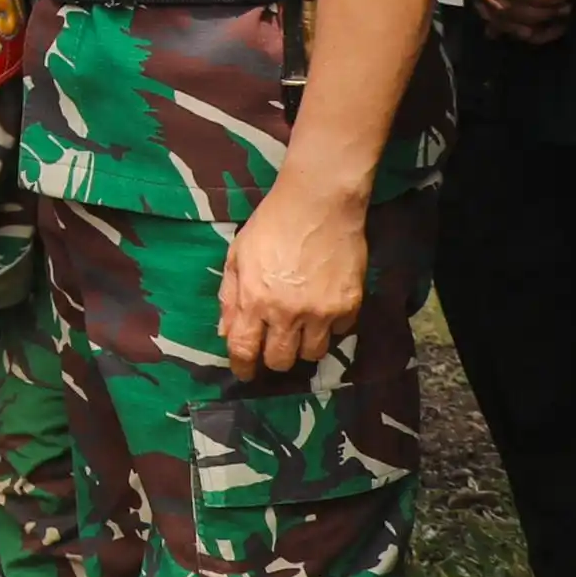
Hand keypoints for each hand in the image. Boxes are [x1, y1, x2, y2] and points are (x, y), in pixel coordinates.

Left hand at [219, 177, 367, 374]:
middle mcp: (286, 313)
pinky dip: (331, 328)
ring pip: (312, 354)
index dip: (242, 367)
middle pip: (280, 361)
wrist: (319, 203)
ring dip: (303, 347)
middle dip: (274, 359)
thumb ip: (230, 296)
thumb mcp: (237, 255)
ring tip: (301, 329)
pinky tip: (324, 309)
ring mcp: (321, 312)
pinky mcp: (349, 306)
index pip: (244, 350)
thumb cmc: (272, 224)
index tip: (245, 373)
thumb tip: (226, 332)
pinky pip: (339, 333)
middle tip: (275, 347)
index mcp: (253, 300)